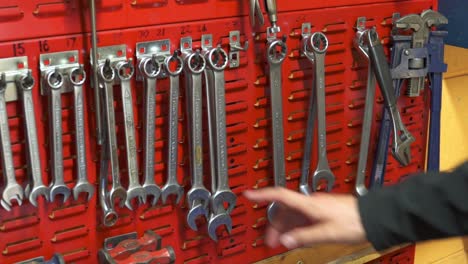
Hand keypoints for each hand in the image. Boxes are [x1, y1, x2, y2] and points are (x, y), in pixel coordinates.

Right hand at [243, 187, 365, 248]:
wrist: (374, 216)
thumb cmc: (355, 221)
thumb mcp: (327, 233)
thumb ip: (305, 236)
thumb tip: (286, 240)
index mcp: (309, 204)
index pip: (280, 195)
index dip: (262, 194)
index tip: (249, 194)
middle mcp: (311, 203)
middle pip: (284, 210)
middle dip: (274, 224)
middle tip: (268, 239)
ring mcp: (317, 207)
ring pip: (293, 216)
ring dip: (285, 228)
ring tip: (281, 242)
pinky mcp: (323, 212)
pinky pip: (303, 219)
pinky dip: (296, 228)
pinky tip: (297, 238)